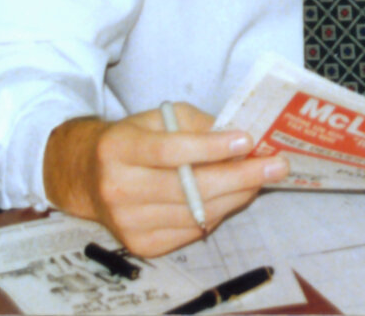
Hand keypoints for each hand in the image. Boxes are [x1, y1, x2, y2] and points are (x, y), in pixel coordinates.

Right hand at [43, 104, 288, 255]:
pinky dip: (217, 213)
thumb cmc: (134, 140)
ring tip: (261, 179)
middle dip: (239, 176)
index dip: (211, 147)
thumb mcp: (158, 118)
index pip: (170, 151)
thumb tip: (244, 139)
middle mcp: (118, 188)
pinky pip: (190, 232)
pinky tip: (233, 196)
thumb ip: (197, 125)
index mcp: (118, 149)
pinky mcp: (140, 245)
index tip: (248, 140)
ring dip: (236, 196)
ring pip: (195, 213)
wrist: (89, 176)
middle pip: (188, 188)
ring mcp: (127, 222)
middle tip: (275, 165)